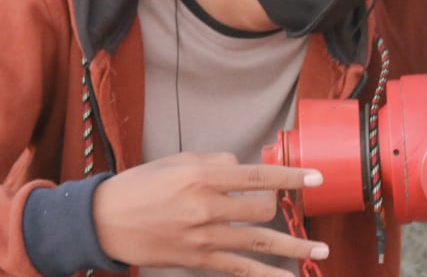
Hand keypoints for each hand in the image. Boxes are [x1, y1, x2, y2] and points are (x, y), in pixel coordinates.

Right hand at [92, 151, 328, 275]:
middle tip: (278, 202)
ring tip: (321, 250)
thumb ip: (216, 161)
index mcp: (202, 176)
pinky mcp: (199, 259)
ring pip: (261, 242)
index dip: (292, 176)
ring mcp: (205, 237)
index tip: (317, 176)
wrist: (105, 220)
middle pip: (263, 208)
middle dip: (277, 204)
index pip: (258, 176)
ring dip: (295, 247)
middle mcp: (207, 207)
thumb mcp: (177, 160)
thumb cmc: (140, 185)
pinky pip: (241, 269)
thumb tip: (244, 167)